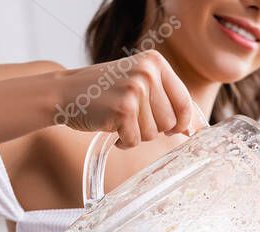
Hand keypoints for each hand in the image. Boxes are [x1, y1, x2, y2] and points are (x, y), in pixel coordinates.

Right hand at [54, 51, 200, 148]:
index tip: (180, 132)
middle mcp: (147, 72)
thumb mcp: (138, 84)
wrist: (66, 92)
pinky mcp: (122, 109)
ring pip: (153, 133)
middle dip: (154, 128)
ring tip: (120, 119)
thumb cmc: (105, 92)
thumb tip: (194, 130)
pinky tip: (112, 127)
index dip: (185, 123)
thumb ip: (166, 101)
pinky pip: (135, 140)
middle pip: (170, 122)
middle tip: (133, 119)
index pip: (185, 101)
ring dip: (137, 134)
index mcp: (155, 63)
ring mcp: (134, 89)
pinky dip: (124, 141)